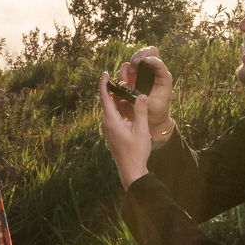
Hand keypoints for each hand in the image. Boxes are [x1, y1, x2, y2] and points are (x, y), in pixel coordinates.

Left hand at [99, 72, 155, 190]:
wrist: (131, 171)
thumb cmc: (136, 151)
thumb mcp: (141, 129)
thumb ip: (141, 110)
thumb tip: (141, 94)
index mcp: (111, 121)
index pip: (104, 98)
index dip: (103, 84)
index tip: (104, 73)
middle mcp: (106, 124)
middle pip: (106, 102)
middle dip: (113, 89)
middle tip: (122, 78)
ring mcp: (108, 130)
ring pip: (110, 110)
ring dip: (117, 100)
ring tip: (126, 90)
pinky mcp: (111, 134)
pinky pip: (113, 117)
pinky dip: (119, 109)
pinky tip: (128, 107)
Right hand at [118, 48, 173, 131]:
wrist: (153, 119)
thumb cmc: (156, 112)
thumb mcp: (152, 106)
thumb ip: (142, 98)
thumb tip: (129, 89)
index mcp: (163, 77)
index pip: (158, 62)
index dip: (151, 59)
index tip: (143, 61)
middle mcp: (153, 72)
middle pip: (148, 52)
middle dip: (139, 55)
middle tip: (133, 65)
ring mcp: (143, 73)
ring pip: (135, 59)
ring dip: (129, 65)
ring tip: (127, 78)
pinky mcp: (133, 78)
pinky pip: (127, 70)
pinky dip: (123, 73)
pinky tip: (123, 83)